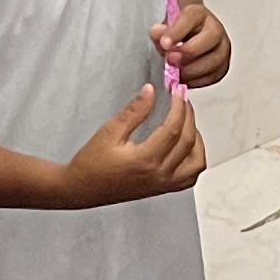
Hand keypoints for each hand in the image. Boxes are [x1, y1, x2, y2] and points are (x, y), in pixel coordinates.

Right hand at [63, 83, 206, 205]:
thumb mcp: (110, 131)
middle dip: (189, 116)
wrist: (82, 189)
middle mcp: (158, 175)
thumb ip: (134, 111)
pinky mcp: (162, 189)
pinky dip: (195, 160)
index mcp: (145, 160)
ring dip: (198, 140)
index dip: (178, 106)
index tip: (177, 91)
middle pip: (188, 142)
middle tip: (182, 100)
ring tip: (187, 122)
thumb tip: (151, 91)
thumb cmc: (91, 164)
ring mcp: (163, 184)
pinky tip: (187, 146)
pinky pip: (189, 177)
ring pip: (196, 163)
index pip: (173, 129)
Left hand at [157, 0, 232, 90]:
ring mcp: (222, 49)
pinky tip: (184, 79)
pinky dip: (196, 80)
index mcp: (199, 14)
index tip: (164, 43)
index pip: (191, 17)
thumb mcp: (164, 29)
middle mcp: (215, 29)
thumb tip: (157, 32)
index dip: (177, 31)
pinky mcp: (222, 67)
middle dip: (189, 51)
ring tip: (175, 72)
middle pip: (211, 37)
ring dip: (192, 69)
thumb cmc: (177, 35)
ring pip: (214, 60)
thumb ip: (159, 31)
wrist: (187, 43)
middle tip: (171, 59)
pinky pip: (212, 76)